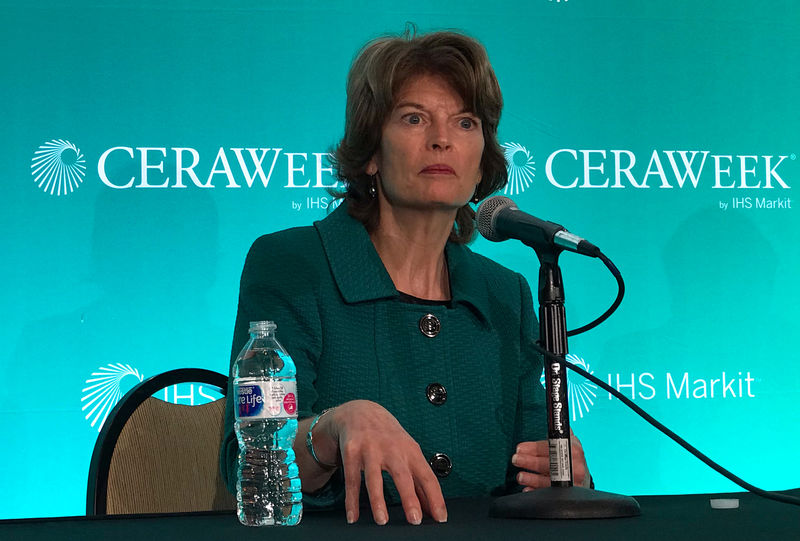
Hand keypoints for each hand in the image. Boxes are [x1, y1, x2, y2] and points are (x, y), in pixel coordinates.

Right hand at [317, 400, 447, 524]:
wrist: (360, 412)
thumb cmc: (389, 438)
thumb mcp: (407, 452)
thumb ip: (418, 479)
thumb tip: (431, 508)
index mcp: (410, 451)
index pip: (427, 476)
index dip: (435, 497)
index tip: (440, 518)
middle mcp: (392, 449)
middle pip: (402, 475)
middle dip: (409, 498)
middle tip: (415, 520)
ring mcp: (370, 450)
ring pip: (374, 478)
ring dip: (378, 500)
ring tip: (382, 520)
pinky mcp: (352, 452)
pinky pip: (351, 480)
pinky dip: (351, 500)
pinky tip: (353, 517)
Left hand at [511, 429, 591, 489]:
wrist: (583, 476)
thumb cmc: (571, 456)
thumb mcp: (569, 441)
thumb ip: (560, 430)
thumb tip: (554, 411)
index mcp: (573, 448)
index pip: (550, 447)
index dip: (533, 448)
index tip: (519, 448)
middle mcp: (574, 465)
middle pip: (549, 463)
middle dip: (530, 461)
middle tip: (515, 459)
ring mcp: (573, 481)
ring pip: (549, 480)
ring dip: (532, 478)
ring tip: (520, 476)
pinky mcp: (568, 493)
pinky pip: (551, 494)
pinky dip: (537, 492)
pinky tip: (527, 490)